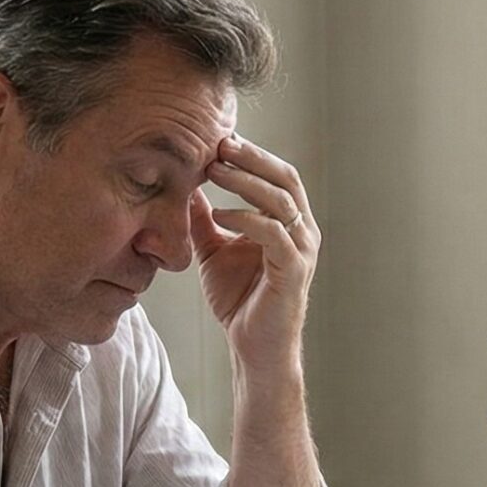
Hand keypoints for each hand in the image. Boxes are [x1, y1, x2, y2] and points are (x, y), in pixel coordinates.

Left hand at [190, 134, 316, 374]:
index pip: (276, 174)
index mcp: (289, 221)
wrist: (253, 348)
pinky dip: (246, 219)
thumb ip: (204, 220)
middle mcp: (302, 231)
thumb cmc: (239, 299)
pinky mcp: (293, 271)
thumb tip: (184, 187)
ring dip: (245, 181)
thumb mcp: (214, 250)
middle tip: (219, 142)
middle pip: (285, 178)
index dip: (251, 153)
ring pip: (281, 201)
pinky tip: (219, 213)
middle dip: (252, 157)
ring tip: (213, 170)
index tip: (217, 138)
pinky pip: (273, 234)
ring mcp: (301, 250)